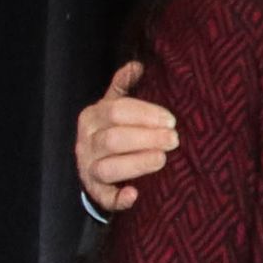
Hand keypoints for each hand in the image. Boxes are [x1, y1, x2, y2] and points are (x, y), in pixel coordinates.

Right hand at [76, 63, 178, 213]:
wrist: (98, 167)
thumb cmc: (115, 131)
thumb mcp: (115, 106)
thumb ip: (124, 87)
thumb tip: (136, 65)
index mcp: (93, 117)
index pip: (116, 111)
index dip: (144, 114)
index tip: (171, 120)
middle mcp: (87, 142)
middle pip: (113, 139)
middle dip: (146, 138)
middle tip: (174, 139)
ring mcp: (90, 168)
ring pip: (108, 167)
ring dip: (136, 163)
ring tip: (162, 159)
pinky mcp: (97, 192)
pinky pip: (105, 197)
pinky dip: (118, 198)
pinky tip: (134, 194)